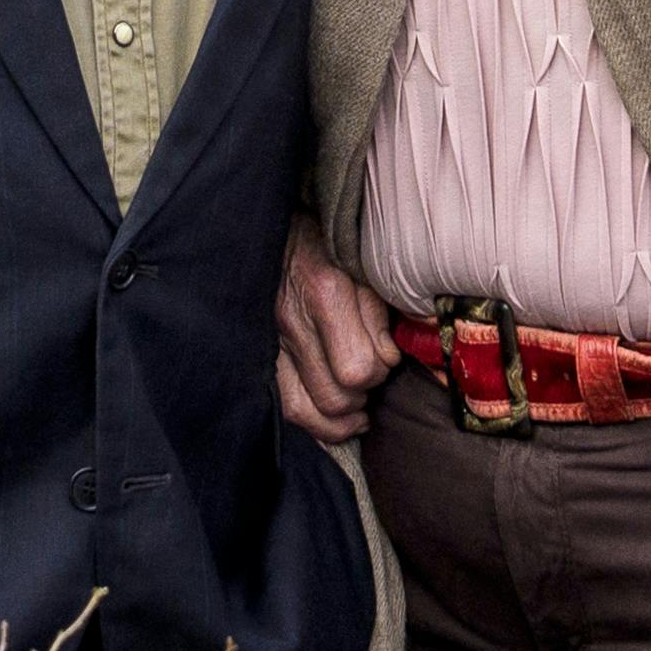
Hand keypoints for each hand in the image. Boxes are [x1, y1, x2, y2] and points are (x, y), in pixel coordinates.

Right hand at [276, 225, 396, 440]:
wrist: (273, 227)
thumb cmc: (326, 241)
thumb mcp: (361, 260)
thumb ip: (379, 308)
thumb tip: (391, 356)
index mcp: (324, 293)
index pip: (359, 368)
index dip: (383, 368)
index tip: (388, 355)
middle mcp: (292, 323)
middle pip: (335, 396)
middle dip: (363, 395)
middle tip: (374, 378)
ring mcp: (270, 341)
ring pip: (305, 411)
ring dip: (339, 416)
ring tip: (358, 405)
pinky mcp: (259, 351)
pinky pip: (284, 406)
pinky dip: (315, 424)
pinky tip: (336, 418)